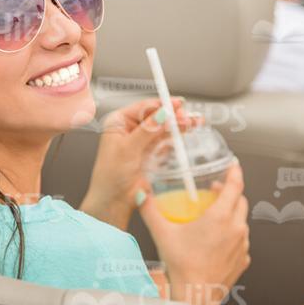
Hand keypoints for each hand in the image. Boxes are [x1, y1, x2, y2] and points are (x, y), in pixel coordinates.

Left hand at [81, 98, 201, 229]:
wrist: (114, 200)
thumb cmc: (110, 176)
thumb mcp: (128, 149)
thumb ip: (147, 130)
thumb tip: (162, 114)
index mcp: (118, 122)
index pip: (143, 107)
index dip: (161, 104)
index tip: (177, 104)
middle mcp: (129, 128)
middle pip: (155, 116)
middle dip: (173, 115)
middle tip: (186, 115)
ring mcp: (141, 140)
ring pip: (163, 127)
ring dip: (178, 124)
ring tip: (193, 122)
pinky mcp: (150, 151)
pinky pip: (165, 140)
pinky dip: (176, 135)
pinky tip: (186, 132)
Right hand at [138, 163, 249, 304]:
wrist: (196, 297)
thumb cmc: (182, 267)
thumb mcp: (162, 233)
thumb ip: (150, 209)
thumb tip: (141, 193)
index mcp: (220, 217)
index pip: (235, 186)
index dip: (235, 172)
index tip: (233, 165)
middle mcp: (236, 228)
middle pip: (240, 200)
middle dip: (230, 192)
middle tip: (214, 191)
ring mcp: (242, 245)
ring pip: (241, 220)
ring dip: (231, 213)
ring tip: (213, 217)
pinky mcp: (243, 259)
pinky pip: (241, 239)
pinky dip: (232, 234)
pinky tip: (216, 240)